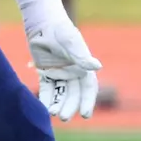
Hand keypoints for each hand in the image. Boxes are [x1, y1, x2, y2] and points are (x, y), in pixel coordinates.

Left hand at [14, 0, 100, 119]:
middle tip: (63, 117)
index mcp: (83, 67)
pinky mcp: (45, 73)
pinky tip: (43, 107)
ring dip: (57, 104)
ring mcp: (59, 74)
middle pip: (73, 94)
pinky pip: (46, 89)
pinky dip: (45, 98)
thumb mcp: (71, 42)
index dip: (87, 102)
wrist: (42, 24)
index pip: (88, 88)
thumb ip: (82, 56)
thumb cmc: (60, 31)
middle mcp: (73, 73)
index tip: (84, 115)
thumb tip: (97, 67)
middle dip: (69, 106)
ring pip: (60, 94)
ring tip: (52, 113)